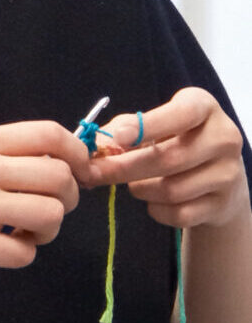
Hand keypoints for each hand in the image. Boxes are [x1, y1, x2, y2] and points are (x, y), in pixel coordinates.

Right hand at [0, 121, 93, 318]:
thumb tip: (57, 162)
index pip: (48, 133)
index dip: (77, 154)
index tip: (77, 174)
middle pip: (59, 174)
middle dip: (66, 198)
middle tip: (45, 213)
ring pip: (51, 213)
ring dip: (47, 230)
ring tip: (23, 235)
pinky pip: (27, 252)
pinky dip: (22, 256)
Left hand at [90, 88, 249, 230]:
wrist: (215, 178)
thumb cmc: (173, 143)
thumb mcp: (151, 127)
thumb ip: (121, 130)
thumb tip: (94, 149)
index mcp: (204, 108)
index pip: (182, 113)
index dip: (147, 126)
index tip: (118, 137)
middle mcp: (223, 137)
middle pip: (168, 159)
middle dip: (123, 169)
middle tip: (93, 174)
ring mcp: (228, 172)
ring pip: (171, 190)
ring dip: (140, 190)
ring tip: (136, 184)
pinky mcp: (223, 203)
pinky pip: (178, 214)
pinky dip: (156, 210)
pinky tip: (156, 200)